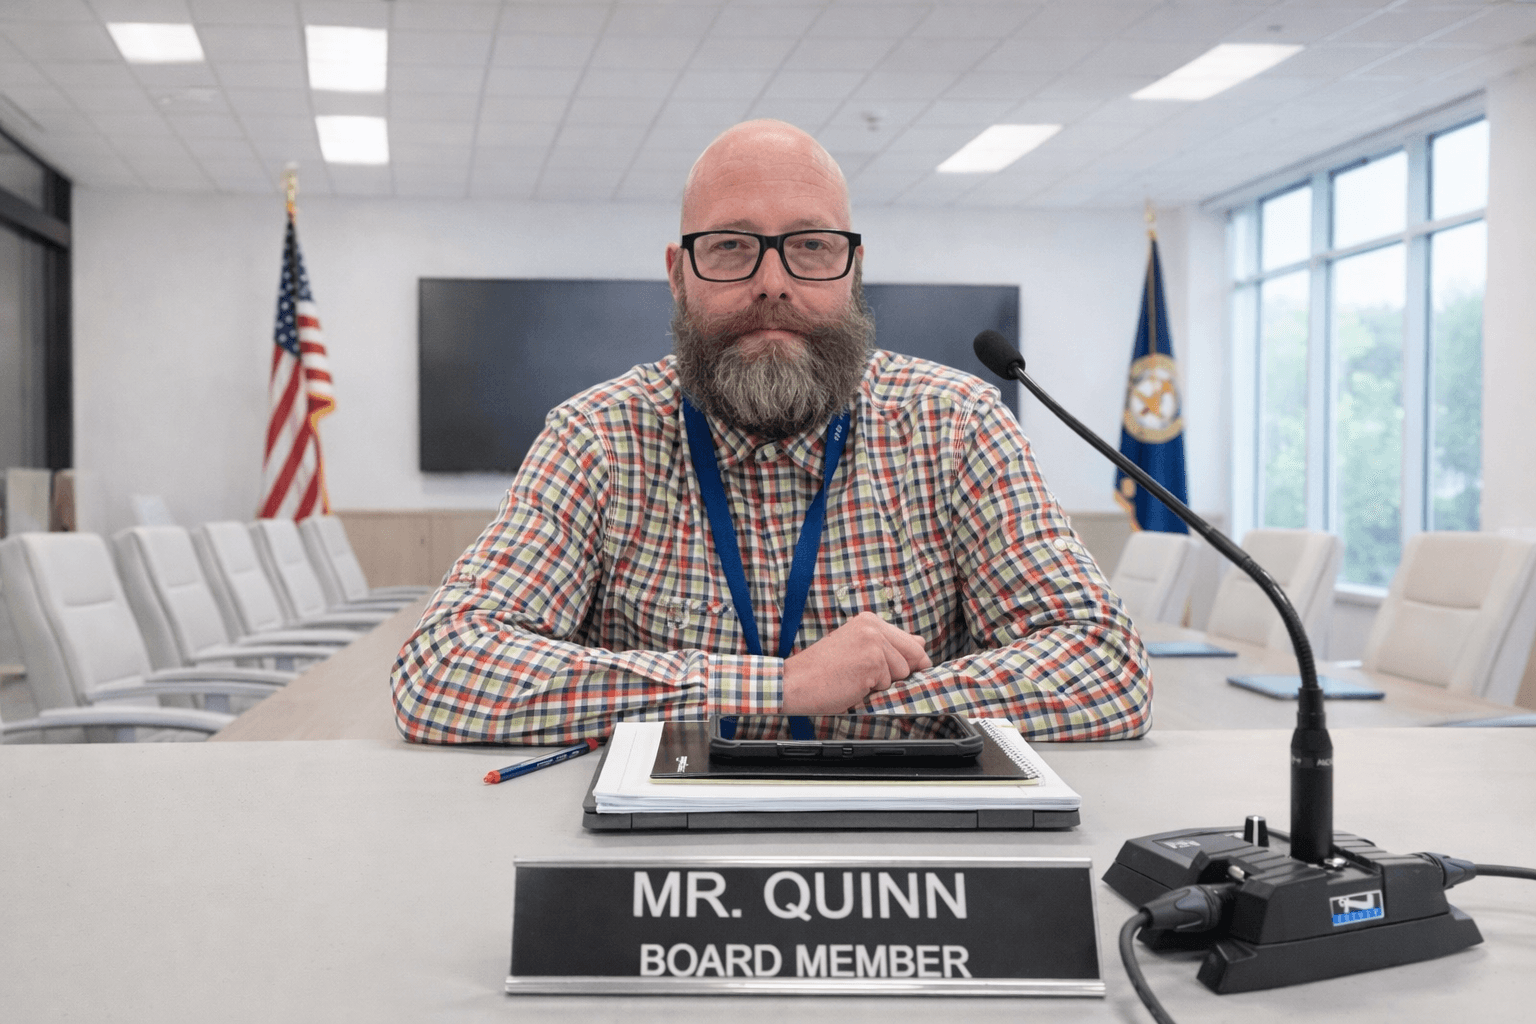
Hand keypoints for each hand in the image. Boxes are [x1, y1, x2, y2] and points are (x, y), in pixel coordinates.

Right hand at [781, 612, 931, 712]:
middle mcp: (873, 627)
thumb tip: (922, 643)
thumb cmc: (821, 671)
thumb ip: (889, 645)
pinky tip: (851, 684)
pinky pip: (889, 685)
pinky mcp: (873, 662)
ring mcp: (874, 643)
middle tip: (863, 675)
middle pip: (913, 657)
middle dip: (897, 673)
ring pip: (902, 673)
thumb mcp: (857, 649)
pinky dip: (872, 691)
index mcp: (869, 621)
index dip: (906, 662)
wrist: (794, 682)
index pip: (910, 642)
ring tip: (854, 678)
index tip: (885, 670)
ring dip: (881, 683)